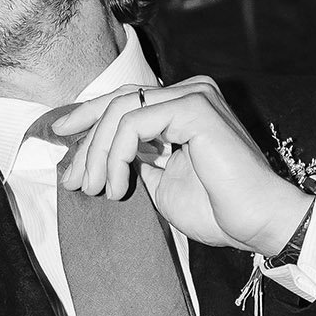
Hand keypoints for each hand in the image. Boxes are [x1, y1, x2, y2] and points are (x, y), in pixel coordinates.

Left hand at [52, 77, 311, 253]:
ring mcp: (194, 94)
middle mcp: (190, 91)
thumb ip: (136, 161)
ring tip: (97, 190)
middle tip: (71, 180)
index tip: (59, 141)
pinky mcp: (194, 107)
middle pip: (118, 101)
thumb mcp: (161, 183)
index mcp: (183, 107)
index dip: (87, 119)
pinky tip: (120, 187)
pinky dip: (116, 157)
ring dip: (98, 154)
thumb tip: (96, 157)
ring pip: (120, 111)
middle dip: (85, 141)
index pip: (125, 102)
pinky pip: (133, 124)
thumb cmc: (217, 210)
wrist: (256, 223)